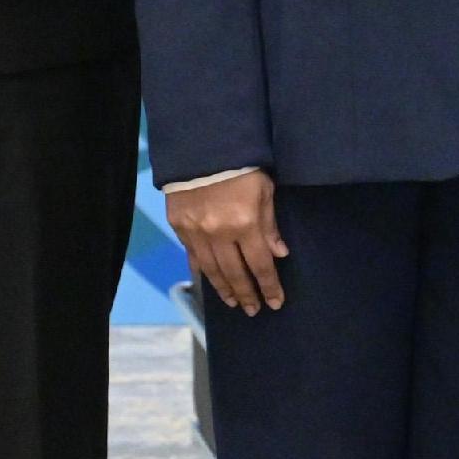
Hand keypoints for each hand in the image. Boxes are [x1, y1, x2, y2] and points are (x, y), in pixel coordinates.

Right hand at [168, 170, 286, 312]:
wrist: (203, 148)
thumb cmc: (242, 167)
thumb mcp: (265, 191)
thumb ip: (270, 225)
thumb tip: (279, 254)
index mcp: (245, 224)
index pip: (260, 265)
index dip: (269, 286)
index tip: (275, 303)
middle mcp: (219, 234)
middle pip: (234, 273)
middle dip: (247, 294)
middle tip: (254, 310)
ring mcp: (196, 232)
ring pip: (211, 270)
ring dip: (224, 289)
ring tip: (234, 302)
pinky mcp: (179, 226)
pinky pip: (192, 256)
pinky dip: (202, 272)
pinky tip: (209, 282)